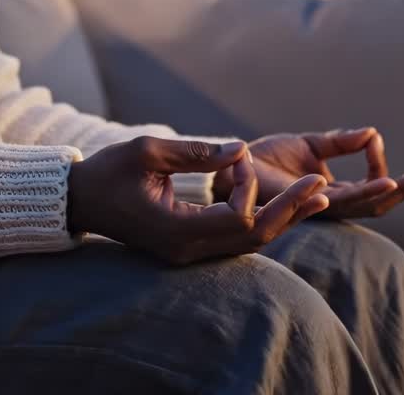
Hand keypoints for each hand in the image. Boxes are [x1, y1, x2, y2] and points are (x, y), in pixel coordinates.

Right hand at [68, 136, 329, 264]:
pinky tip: (283, 204)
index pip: (237, 218)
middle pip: (253, 238)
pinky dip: (260, 219)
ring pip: (248, 242)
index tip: (238, 156)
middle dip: (290, 211)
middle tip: (322, 187)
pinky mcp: (190, 246)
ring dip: (281, 217)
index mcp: (176, 229)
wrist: (80, 200)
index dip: (249, 187)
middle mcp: (187, 249)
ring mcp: (189, 253)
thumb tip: (240, 150)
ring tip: (316, 196)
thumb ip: (195, 152)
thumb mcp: (147, 150)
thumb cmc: (108, 171)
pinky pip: (234, 239)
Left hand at [214, 128, 403, 219]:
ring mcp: (319, 207)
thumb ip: (341, 142)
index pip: (374, 190)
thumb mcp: (311, 145)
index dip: (388, 172)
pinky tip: (380, 182)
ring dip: (388, 192)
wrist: (235, 166)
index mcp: (335, 193)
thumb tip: (373, 134)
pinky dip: (362, 192)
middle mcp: (331, 204)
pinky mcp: (304, 203)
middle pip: (378, 203)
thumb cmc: (267, 160)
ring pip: (362, 205)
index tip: (378, 142)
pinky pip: (338, 201)